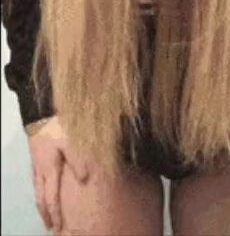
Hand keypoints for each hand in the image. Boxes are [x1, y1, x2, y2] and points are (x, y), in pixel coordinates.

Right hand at [27, 114, 89, 233]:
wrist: (41, 114)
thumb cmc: (57, 128)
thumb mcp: (70, 141)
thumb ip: (78, 160)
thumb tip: (84, 179)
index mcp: (49, 169)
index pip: (50, 198)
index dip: (54, 214)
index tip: (56, 227)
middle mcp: (40, 170)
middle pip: (40, 198)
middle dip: (45, 213)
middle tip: (50, 226)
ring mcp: (36, 164)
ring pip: (37, 190)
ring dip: (41, 204)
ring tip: (46, 213)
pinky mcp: (36, 157)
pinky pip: (36, 181)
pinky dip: (39, 191)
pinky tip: (44, 189)